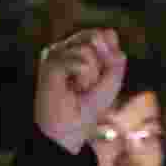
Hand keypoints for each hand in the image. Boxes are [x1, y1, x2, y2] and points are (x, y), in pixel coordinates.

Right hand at [34, 28, 125, 153]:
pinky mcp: (50, 62)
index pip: (105, 35)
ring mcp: (56, 53)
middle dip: (101, 65)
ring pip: (88, 49)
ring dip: (91, 76)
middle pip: (98, 37)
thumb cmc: (87, 109)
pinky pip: (80, 61)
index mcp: (78, 48)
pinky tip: (72, 88)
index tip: (99, 79)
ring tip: (78, 88)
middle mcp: (65, 47)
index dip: (111, 55)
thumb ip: (115, 60)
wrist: (69, 132)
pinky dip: (83, 78)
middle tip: (88, 85)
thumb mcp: (111, 83)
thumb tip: (109, 33)